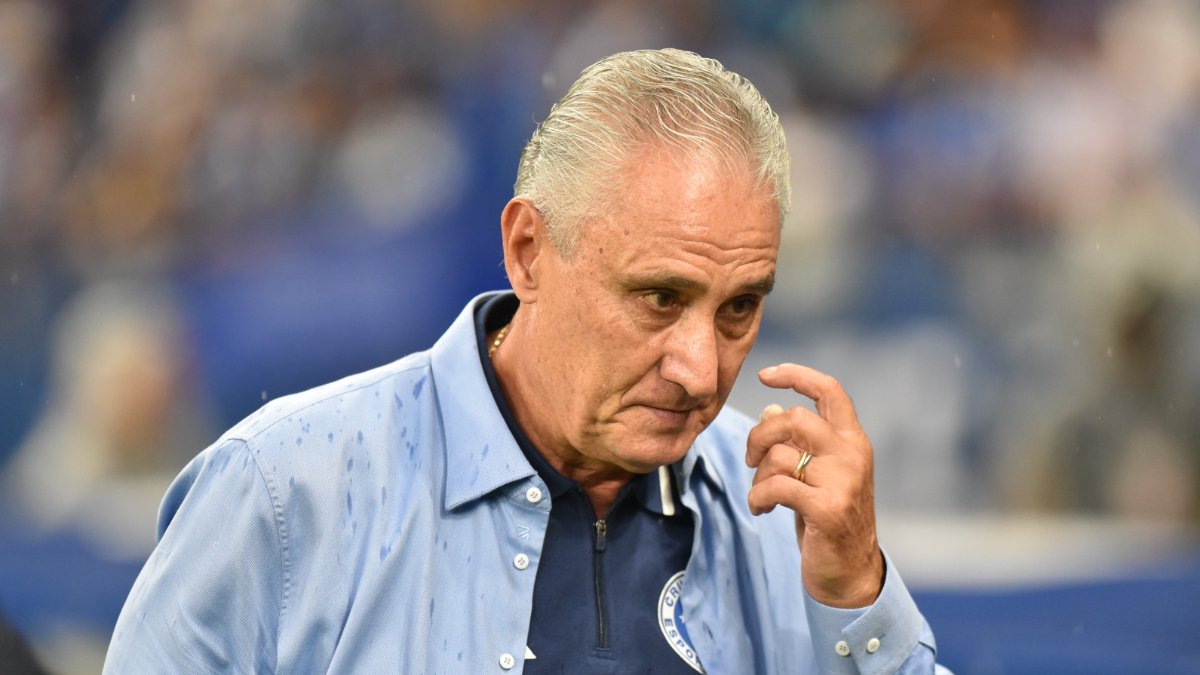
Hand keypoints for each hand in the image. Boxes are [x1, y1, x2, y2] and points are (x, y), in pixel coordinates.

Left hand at [745, 363, 883, 608]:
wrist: (850, 573)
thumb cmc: (827, 518)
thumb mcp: (816, 473)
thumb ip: (798, 442)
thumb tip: (771, 408)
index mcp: (853, 440)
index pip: (829, 390)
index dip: (795, 375)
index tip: (764, 375)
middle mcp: (852, 454)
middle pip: (793, 417)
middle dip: (760, 435)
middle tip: (751, 458)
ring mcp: (843, 480)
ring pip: (780, 454)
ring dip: (757, 476)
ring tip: (761, 494)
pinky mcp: (828, 508)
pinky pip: (775, 487)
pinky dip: (757, 497)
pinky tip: (761, 509)